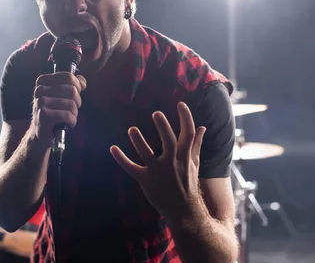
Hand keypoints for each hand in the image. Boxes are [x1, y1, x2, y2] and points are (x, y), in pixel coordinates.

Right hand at [32, 72, 86, 145]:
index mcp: (42, 81)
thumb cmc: (53, 111)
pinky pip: (68, 115)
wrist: (39, 132)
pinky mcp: (43, 115)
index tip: (78, 92)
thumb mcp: (61, 94)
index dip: (77, 85)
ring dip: (74, 113)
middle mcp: (39, 90)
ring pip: (71, 104)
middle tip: (72, 108)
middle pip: (72, 90)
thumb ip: (72, 84)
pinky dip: (72, 121)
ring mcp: (40, 102)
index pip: (67, 76)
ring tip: (69, 117)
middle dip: (77, 101)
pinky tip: (68, 123)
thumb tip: (82, 81)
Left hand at [110, 102, 205, 220]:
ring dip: (139, 141)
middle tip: (156, 113)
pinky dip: (121, 159)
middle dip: (163, 127)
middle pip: (169, 141)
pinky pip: (132, 168)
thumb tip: (202, 128)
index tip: (180, 104)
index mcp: (185, 156)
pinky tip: (112, 148)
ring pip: (147, 154)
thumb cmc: (188, 183)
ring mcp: (158, 171)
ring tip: (132, 129)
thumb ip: (196, 144)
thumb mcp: (194, 163)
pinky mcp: (145, 180)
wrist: (184, 210)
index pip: (188, 133)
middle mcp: (172, 162)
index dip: (185, 118)